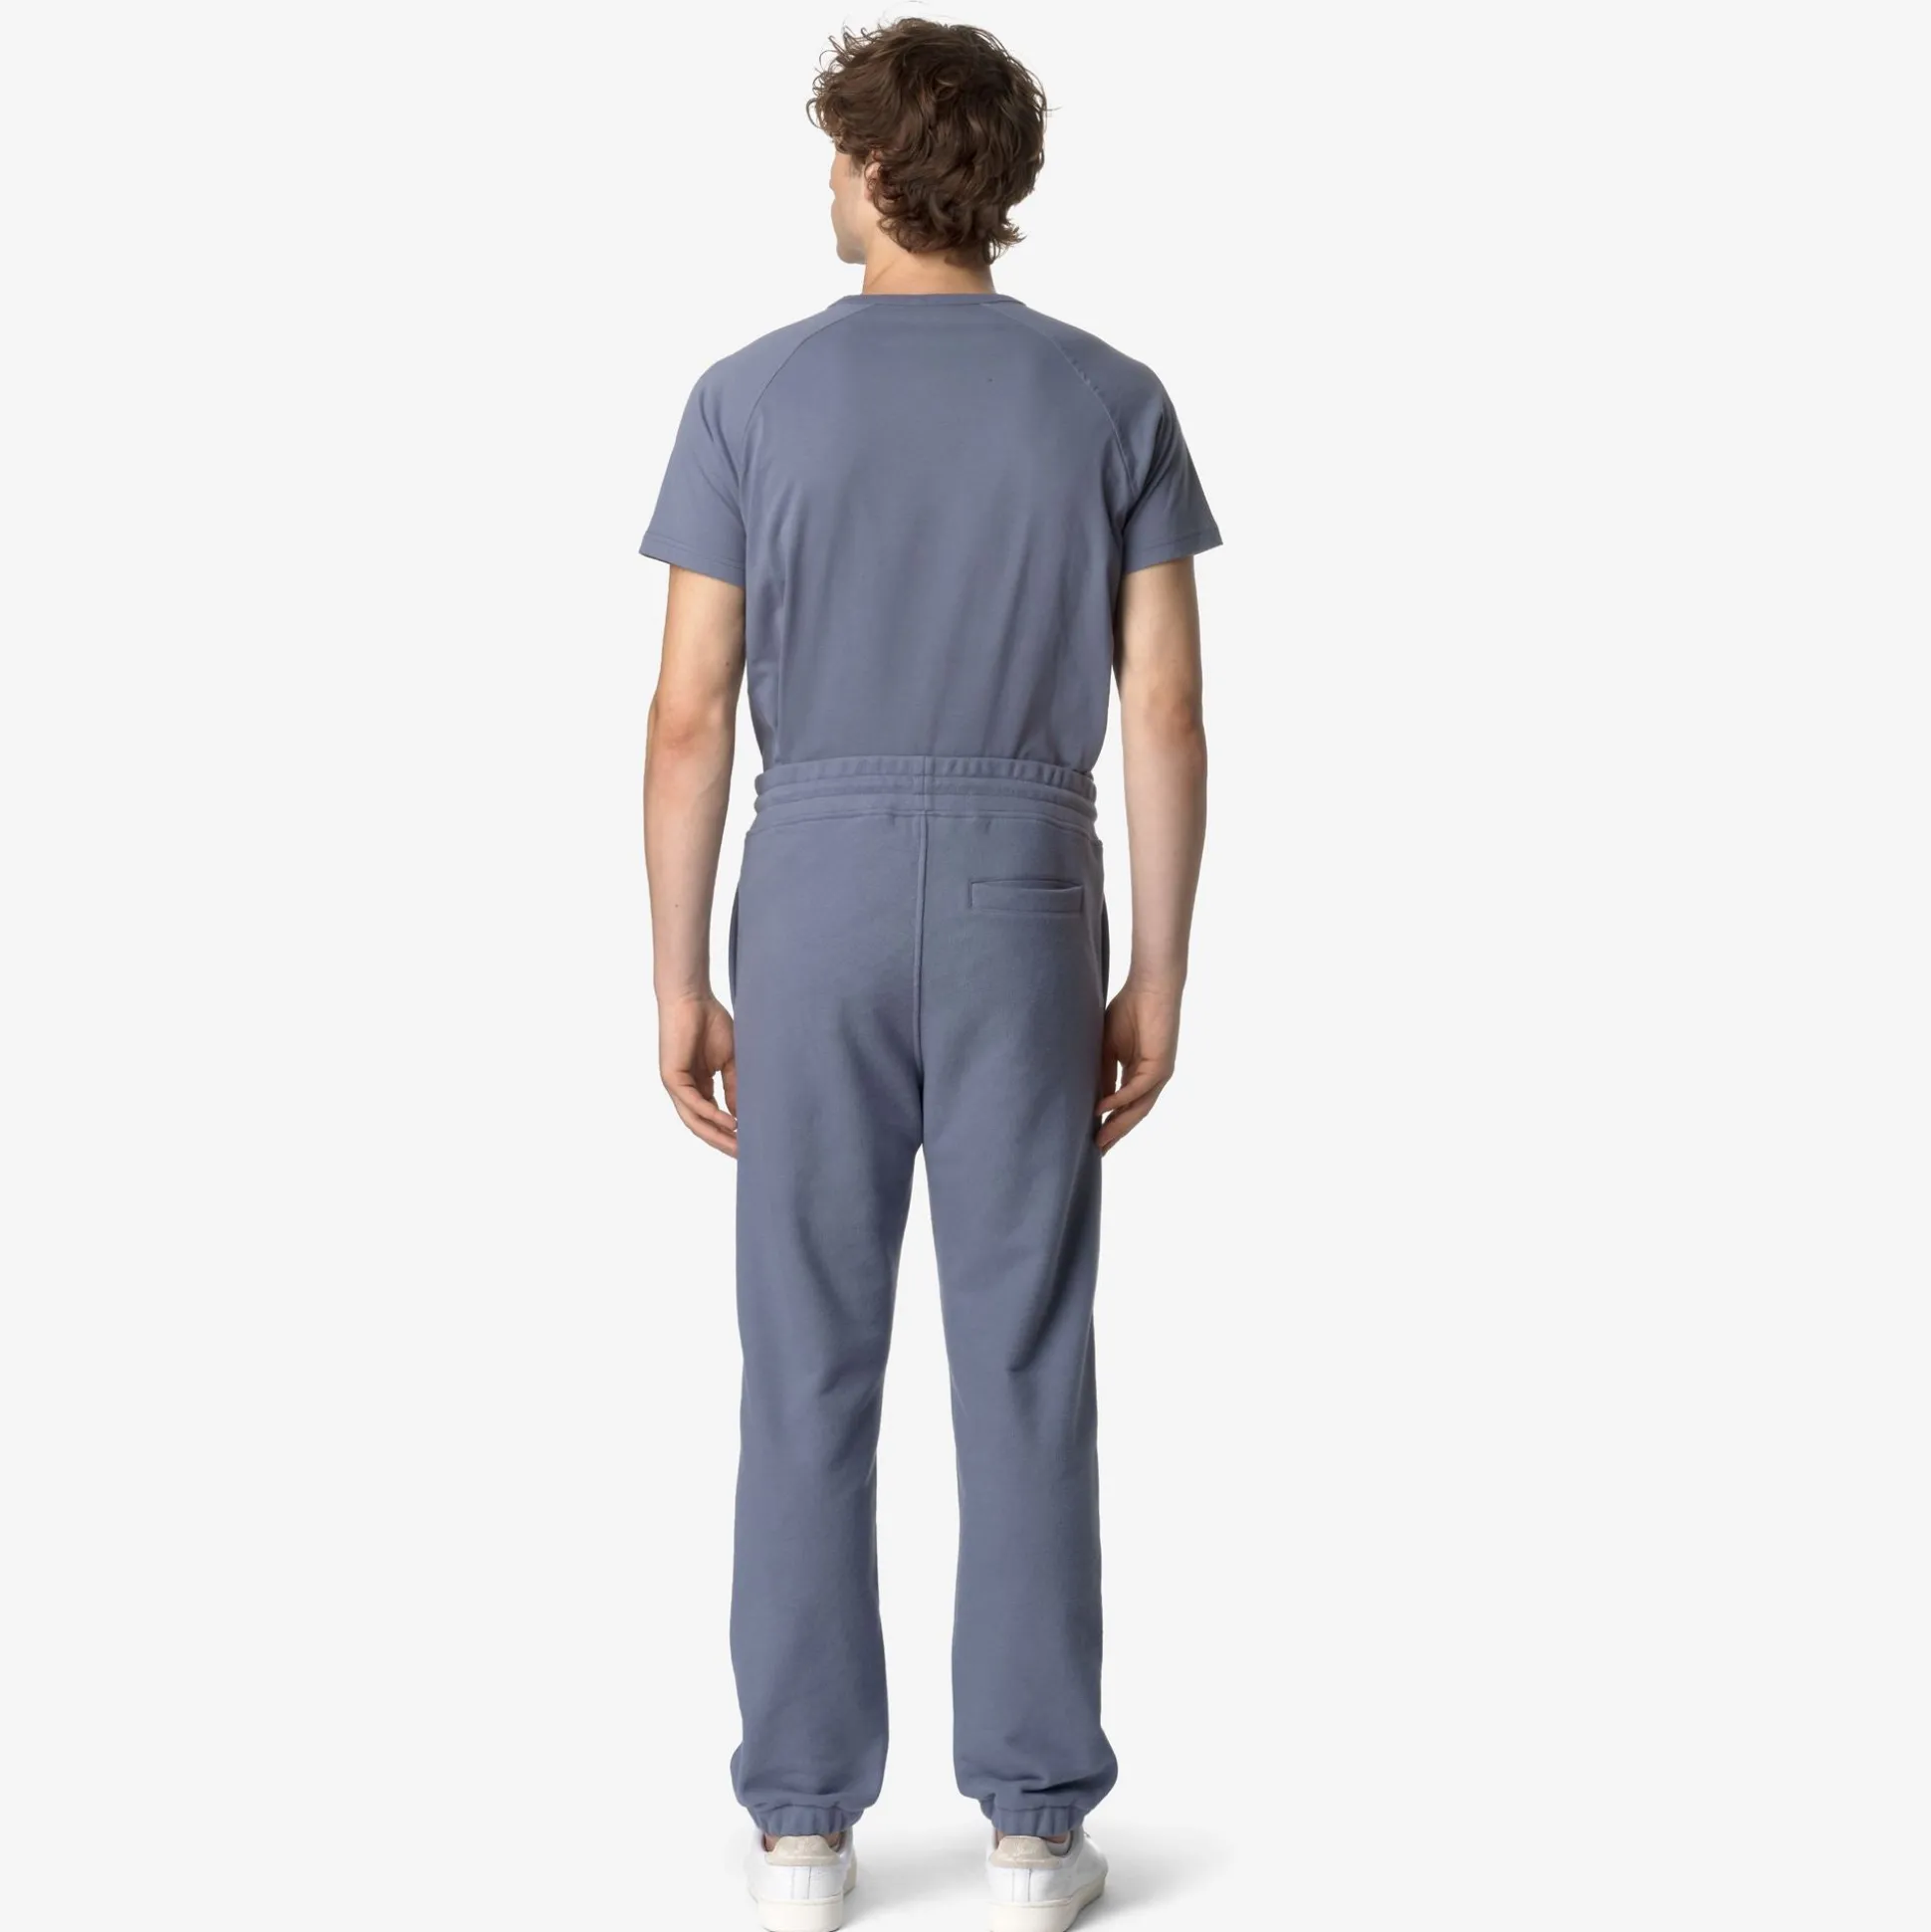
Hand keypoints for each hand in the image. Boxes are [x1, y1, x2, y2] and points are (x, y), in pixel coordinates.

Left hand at [659, 991, 736, 1156]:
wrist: (692, 998)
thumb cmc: (711, 1023)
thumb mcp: (731, 1061)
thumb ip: (734, 1087)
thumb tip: (741, 1116)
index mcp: (699, 1086)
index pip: (713, 1118)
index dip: (730, 1133)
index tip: (751, 1144)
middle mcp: (686, 1090)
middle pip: (703, 1125)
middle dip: (724, 1141)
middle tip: (745, 1155)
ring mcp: (677, 1085)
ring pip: (695, 1120)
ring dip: (716, 1135)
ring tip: (737, 1146)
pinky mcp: (672, 1078)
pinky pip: (692, 1103)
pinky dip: (710, 1114)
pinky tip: (728, 1122)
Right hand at [1096, 977, 1180, 1152]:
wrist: (1149, 987)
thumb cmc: (1129, 1010)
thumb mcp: (1108, 1048)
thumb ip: (1103, 1074)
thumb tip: (1094, 1102)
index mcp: (1138, 1074)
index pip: (1124, 1106)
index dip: (1110, 1124)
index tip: (1092, 1140)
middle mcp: (1151, 1078)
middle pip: (1132, 1113)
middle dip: (1115, 1133)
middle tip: (1096, 1152)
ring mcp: (1158, 1074)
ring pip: (1138, 1108)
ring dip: (1118, 1125)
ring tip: (1099, 1140)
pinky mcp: (1161, 1066)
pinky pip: (1138, 1089)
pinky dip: (1119, 1100)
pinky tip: (1102, 1109)